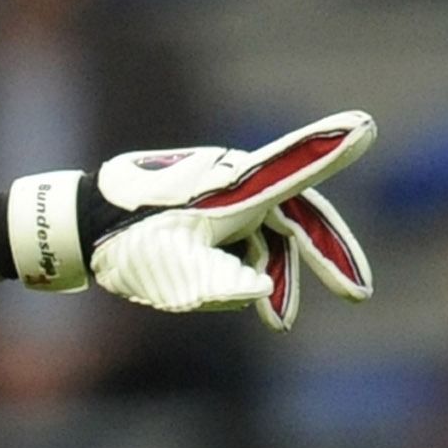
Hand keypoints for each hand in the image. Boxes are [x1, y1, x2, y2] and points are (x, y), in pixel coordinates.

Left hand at [0, 110, 377, 329]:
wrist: (81, 229)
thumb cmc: (126, 245)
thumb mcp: (172, 269)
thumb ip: (218, 281)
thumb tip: (260, 295)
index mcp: (232, 184)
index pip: (292, 167)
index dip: (330, 151)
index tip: (366, 126)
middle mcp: (234, 179)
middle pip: (295, 220)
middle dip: (324, 260)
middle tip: (358, 295)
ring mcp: (222, 192)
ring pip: (266, 237)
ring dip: (271, 276)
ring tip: (273, 320)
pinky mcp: (209, 207)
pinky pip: (242, 240)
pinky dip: (242, 269)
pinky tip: (217, 293)